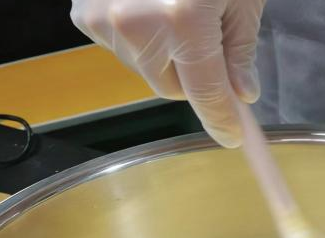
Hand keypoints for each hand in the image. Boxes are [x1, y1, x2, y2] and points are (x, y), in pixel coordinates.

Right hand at [71, 0, 265, 146]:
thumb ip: (238, 50)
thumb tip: (241, 94)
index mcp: (184, 20)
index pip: (206, 94)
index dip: (222, 120)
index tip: (232, 136)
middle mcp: (136, 25)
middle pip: (172, 89)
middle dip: (195, 78)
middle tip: (208, 44)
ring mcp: (103, 19)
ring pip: (146, 71)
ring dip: (168, 58)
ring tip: (178, 14)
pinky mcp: (84, 12)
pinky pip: (121, 50)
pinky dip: (141, 41)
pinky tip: (150, 8)